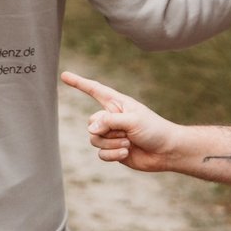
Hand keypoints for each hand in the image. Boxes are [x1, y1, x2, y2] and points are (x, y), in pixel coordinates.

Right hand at [61, 71, 180, 172]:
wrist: (166, 151)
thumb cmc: (154, 130)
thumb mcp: (132, 120)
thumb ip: (109, 121)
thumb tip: (90, 129)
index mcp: (117, 104)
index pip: (94, 90)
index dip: (78, 83)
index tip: (64, 75)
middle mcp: (112, 118)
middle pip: (91, 123)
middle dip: (105, 130)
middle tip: (126, 133)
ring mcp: (112, 135)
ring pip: (94, 140)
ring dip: (111, 143)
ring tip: (129, 143)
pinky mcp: (113, 150)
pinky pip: (101, 154)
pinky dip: (113, 154)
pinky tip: (127, 152)